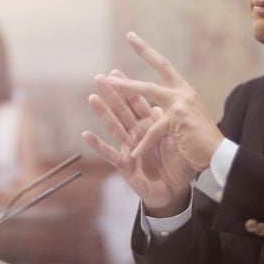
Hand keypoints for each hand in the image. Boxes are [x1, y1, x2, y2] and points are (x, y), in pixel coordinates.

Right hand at [83, 69, 195, 214]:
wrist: (174, 192)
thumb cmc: (176, 166)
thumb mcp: (177, 141)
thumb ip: (168, 123)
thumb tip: (162, 103)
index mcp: (149, 126)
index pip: (137, 102)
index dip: (128, 87)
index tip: (116, 71)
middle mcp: (136, 134)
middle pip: (122, 110)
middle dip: (112, 94)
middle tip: (99, 77)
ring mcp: (128, 148)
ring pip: (114, 127)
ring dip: (103, 113)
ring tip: (92, 98)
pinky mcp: (124, 165)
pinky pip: (110, 154)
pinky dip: (98, 145)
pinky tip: (86, 135)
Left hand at [105, 32, 224, 173]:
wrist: (218, 157)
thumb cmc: (200, 142)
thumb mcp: (182, 122)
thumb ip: (169, 112)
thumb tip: (155, 109)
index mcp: (184, 92)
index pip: (165, 67)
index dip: (150, 53)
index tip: (135, 38)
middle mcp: (183, 93)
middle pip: (160, 67)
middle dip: (144, 50)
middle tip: (129, 35)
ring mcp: (180, 104)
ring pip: (148, 90)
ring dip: (125, 86)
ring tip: (107, 83)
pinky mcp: (177, 120)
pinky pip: (152, 130)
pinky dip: (143, 144)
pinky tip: (134, 154)